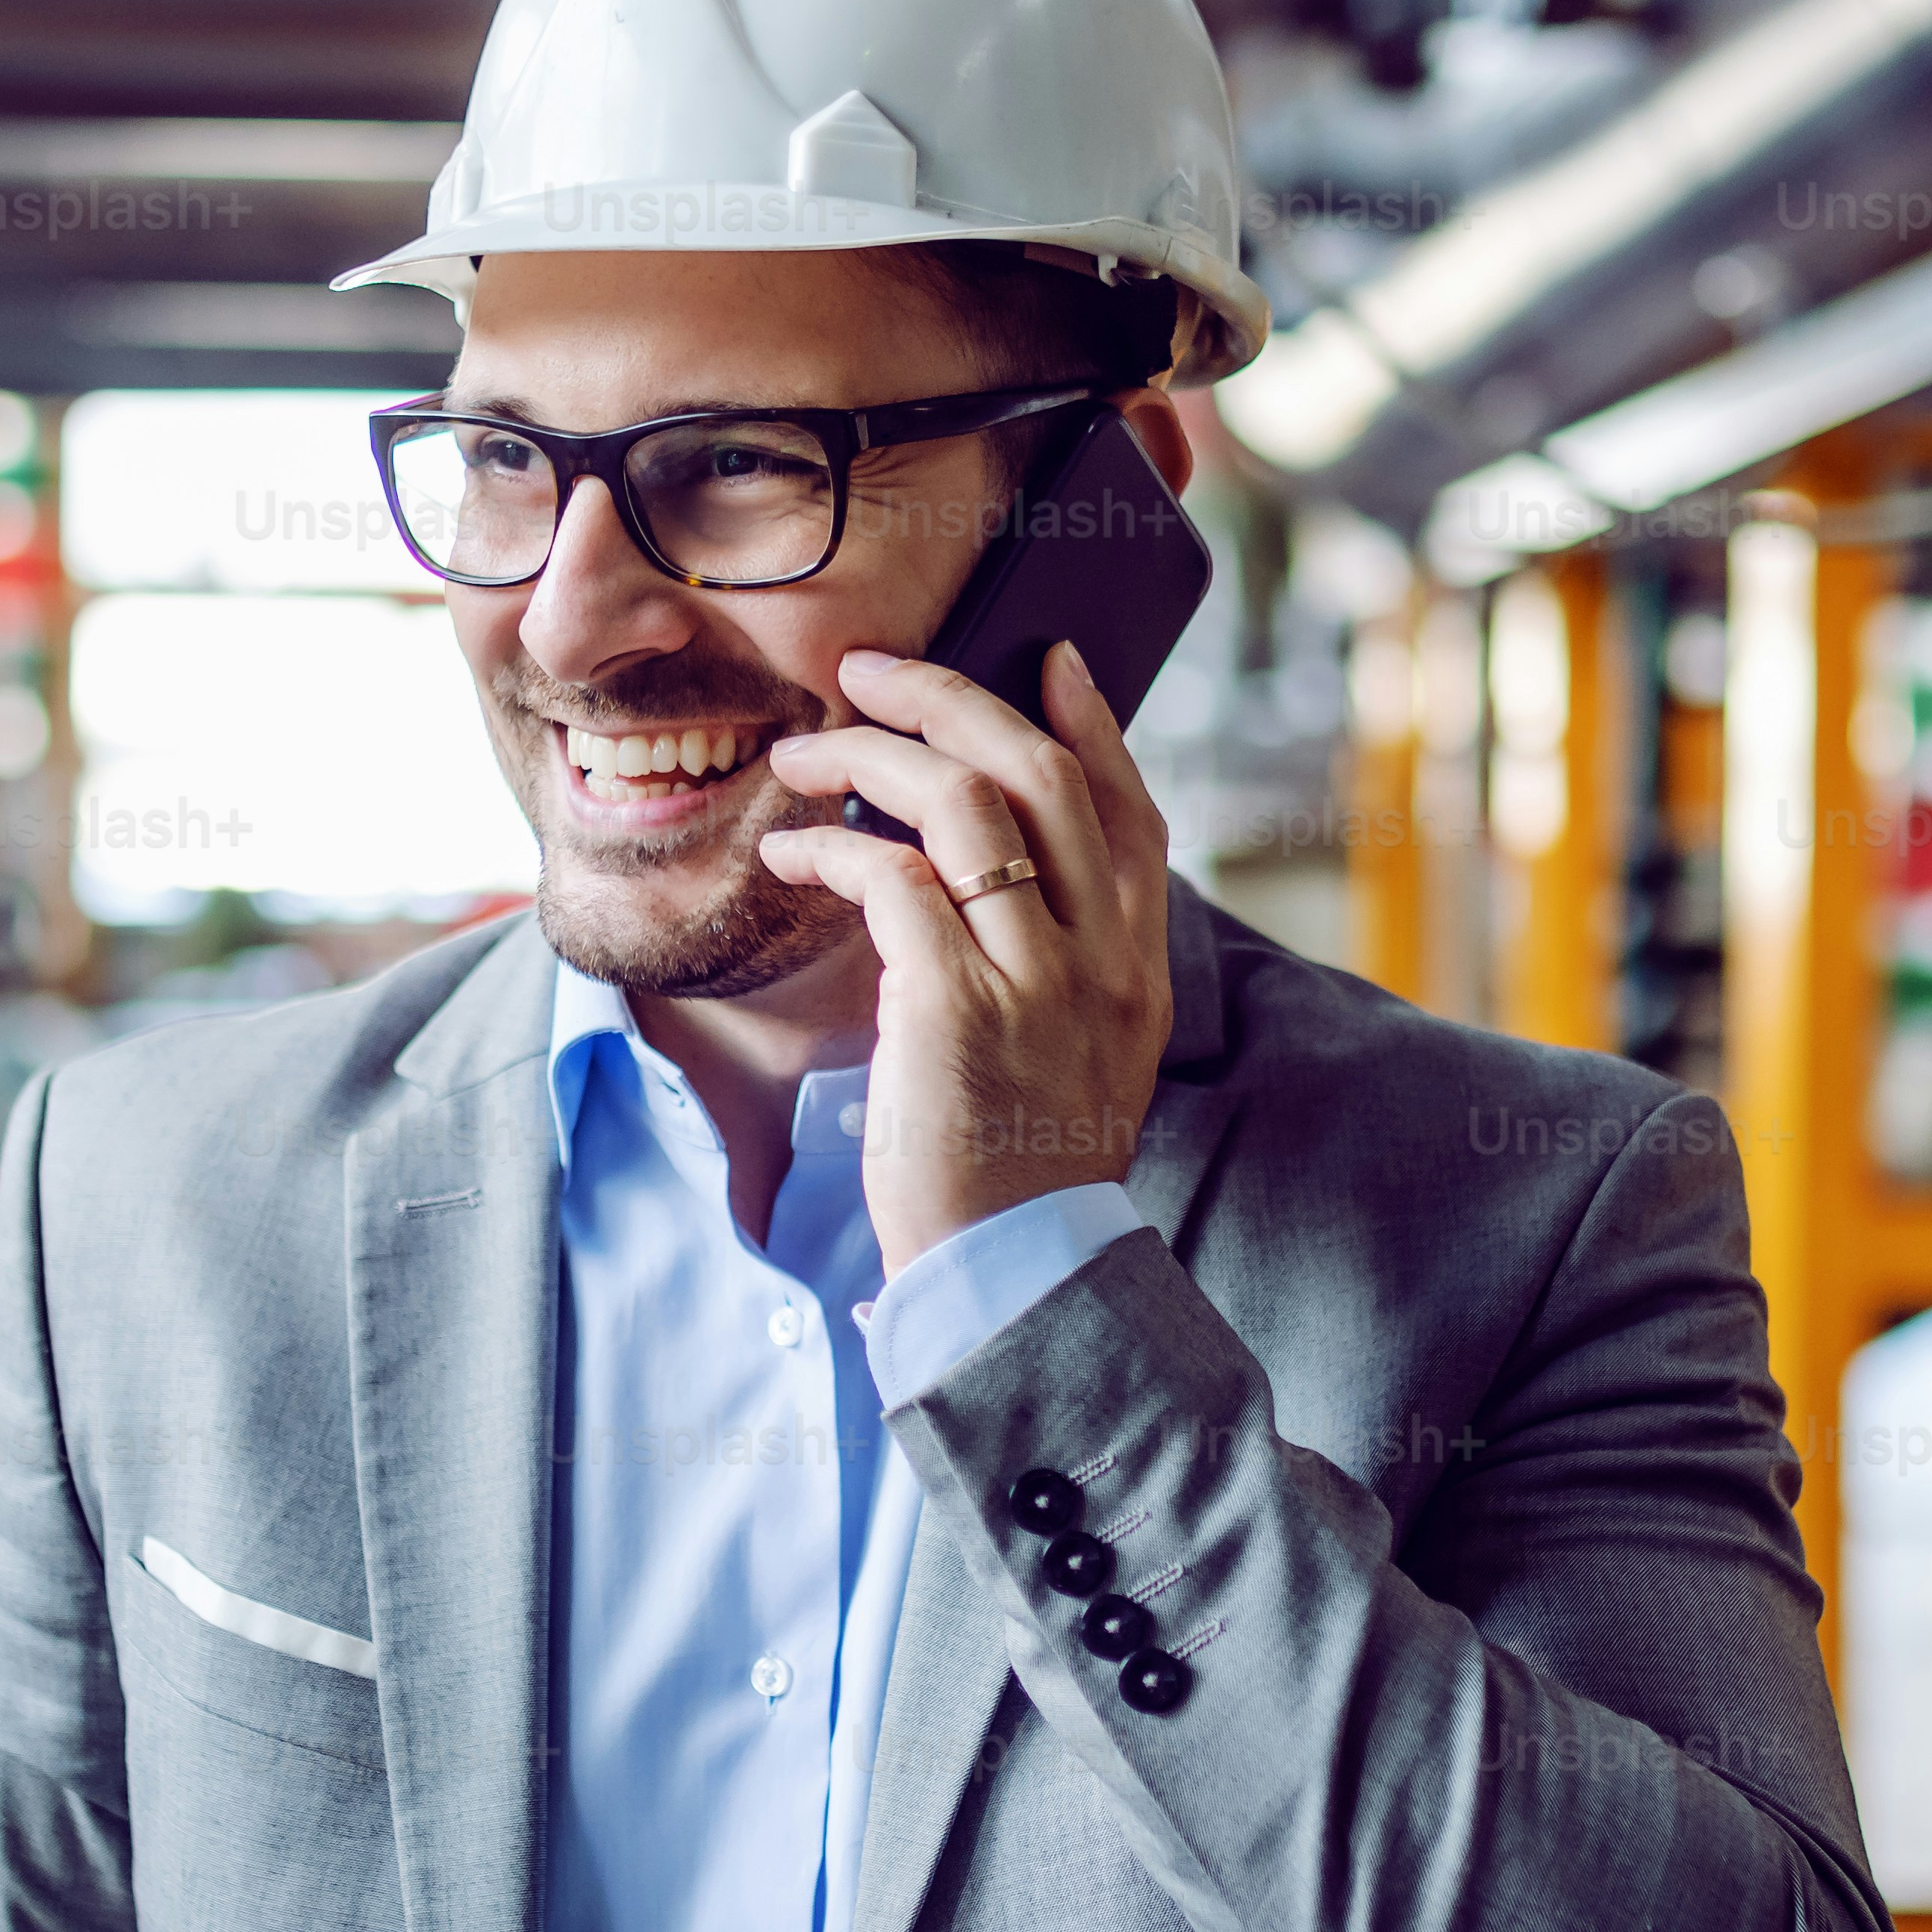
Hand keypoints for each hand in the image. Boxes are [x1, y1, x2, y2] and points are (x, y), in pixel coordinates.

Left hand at [758, 638, 1172, 1272]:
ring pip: (965, 804)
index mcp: (1139, 968)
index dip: (1091, 723)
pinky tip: (792, 853)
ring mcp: (1036, 979)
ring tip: (806, 752)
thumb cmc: (1021, 1169)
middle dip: (953, 700)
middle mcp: (1102, 959)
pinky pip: (893, 880)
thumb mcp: (1078, 1057)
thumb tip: (978, 879)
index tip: (1047, 659)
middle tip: (876, 669)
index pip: (1130, 810)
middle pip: (1041, 775)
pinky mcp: (956, 1007)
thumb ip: (1057, 966)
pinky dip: (833, 849)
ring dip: (873, 756)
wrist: (1015, 1272)